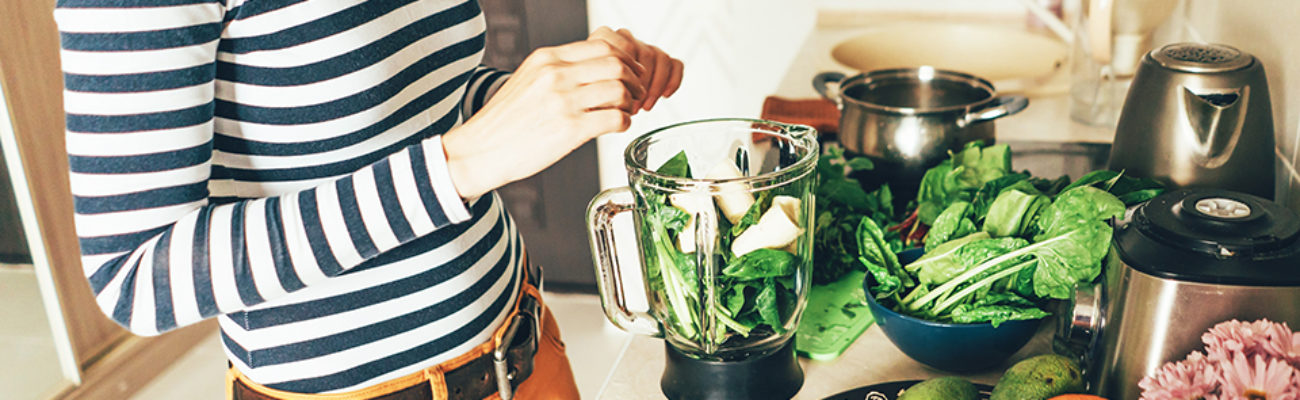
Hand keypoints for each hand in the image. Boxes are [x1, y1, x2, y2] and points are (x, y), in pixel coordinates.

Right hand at [443, 36, 680, 198]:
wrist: (478, 151)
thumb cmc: (503, 123)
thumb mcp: (528, 81)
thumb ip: (558, 71)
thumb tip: (595, 69)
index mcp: (547, 59)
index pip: (602, 44)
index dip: (625, 58)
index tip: (630, 71)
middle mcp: (556, 75)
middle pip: (616, 64)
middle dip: (634, 79)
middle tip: (635, 93)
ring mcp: (563, 101)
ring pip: (620, 90)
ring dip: (630, 102)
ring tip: (625, 111)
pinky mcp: (569, 130)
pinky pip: (615, 119)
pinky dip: (624, 122)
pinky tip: (616, 126)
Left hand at [588, 27, 683, 111]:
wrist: (593, 99)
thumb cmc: (589, 98)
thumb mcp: (588, 92)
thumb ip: (599, 86)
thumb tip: (617, 95)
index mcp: (605, 40)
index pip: (626, 46)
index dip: (627, 71)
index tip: (622, 94)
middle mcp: (626, 40)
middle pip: (644, 52)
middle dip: (642, 83)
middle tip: (633, 106)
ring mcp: (645, 48)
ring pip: (661, 58)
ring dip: (656, 86)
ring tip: (646, 106)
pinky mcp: (661, 61)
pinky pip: (675, 64)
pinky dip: (673, 80)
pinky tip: (665, 96)